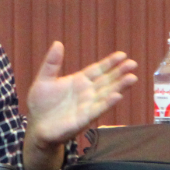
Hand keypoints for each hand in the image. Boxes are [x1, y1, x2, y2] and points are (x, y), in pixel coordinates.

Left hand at [23, 42, 137, 169]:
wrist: (36, 126)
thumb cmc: (41, 103)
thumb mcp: (44, 79)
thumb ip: (52, 63)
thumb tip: (58, 43)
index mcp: (78, 81)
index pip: (97, 70)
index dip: (109, 63)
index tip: (122, 54)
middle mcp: (86, 92)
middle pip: (106, 80)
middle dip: (119, 72)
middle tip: (133, 63)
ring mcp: (87, 106)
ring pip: (106, 94)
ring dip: (119, 87)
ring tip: (132, 78)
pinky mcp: (83, 119)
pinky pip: (97, 109)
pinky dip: (107, 103)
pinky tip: (117, 96)